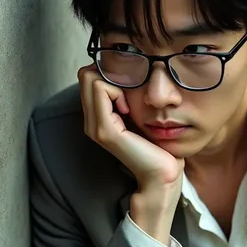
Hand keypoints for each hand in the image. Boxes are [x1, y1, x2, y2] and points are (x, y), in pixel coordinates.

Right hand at [78, 65, 183, 191]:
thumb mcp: (140, 114)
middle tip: (128, 94)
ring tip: (128, 104)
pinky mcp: (104, 129)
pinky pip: (100, 89)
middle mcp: (91, 122)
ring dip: (114, 82)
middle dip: (109, 74)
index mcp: (97, 118)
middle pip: (85, 75)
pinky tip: (128, 109)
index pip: (88, 78)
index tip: (129, 93)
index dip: (109, 75)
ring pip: (90, 78)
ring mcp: (95, 126)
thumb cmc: (157, 144)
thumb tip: (127, 73)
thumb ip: (128, 99)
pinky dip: (116, 90)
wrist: (161, 173)